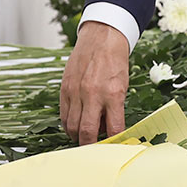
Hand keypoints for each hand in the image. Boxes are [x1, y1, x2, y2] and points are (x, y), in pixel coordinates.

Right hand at [59, 21, 129, 144]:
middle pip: (87, 133)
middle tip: (95, 150)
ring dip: (78, 137)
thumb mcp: (122, 86)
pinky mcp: (65, 88)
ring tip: (85, 137)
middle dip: (91, 146)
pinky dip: (68, 125)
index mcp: (113, 94)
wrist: (102, 37)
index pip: (113, 129)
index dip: (113, 143)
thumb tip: (109, 132)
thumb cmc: (115, 61)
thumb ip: (115, 109)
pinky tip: (75, 125)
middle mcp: (93, 94)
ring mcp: (76, 92)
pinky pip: (64, 115)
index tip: (114, 148)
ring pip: (72, 127)